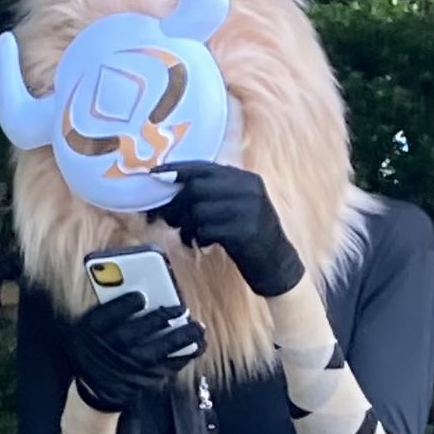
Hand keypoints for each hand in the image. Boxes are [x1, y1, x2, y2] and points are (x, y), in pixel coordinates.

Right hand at [70, 292, 205, 412]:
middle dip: (162, 318)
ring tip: (198, 329)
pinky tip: (194, 347)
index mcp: (93, 333)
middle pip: (138, 331)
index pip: (108, 315)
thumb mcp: (90, 328)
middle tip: (181, 308)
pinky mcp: (142, 381)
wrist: (92, 389)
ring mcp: (128, 367)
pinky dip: (182, 357)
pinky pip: (166, 368)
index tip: (141, 296)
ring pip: (158, 351)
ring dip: (181, 338)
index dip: (125, 305)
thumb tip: (141, 294)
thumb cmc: (95, 349)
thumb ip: (109, 311)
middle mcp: (111, 350)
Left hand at [149, 161, 304, 296]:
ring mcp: (249, 210)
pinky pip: (206, 230)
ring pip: (198, 210)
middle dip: (176, 204)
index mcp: (246, 179)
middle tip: (168, 218)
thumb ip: (212, 194)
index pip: (205, 167)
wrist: (278, 265)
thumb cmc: (250, 236)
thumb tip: (168, 190)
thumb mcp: (237, 207)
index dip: (177, 170)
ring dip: (186, 226)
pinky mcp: (245, 232)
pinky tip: (202, 244)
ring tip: (190, 236)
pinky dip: (197, 238)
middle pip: (197, 188)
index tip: (155, 174)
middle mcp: (249, 190)